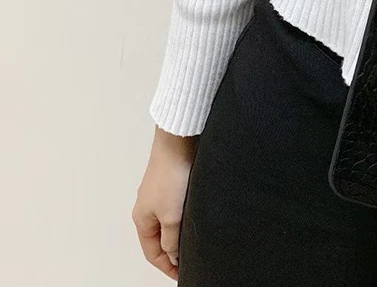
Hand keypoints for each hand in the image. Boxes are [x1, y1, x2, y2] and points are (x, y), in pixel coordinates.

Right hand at [132, 126, 198, 278]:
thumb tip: (173, 256)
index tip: (183, 274)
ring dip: (180, 232)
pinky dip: (184, 216)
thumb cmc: (171, 174)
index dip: (168, 266)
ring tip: (195, 240)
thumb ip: (171, 239)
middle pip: (159, 238)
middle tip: (190, 260)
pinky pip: (177, 206)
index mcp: (141, 218)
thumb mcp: (172, 215)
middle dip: (173, 250)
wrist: (179, 141)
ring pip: (169, 221)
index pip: (153, 252)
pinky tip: (196, 215)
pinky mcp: (174, 181)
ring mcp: (160, 193)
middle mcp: (148, 206)